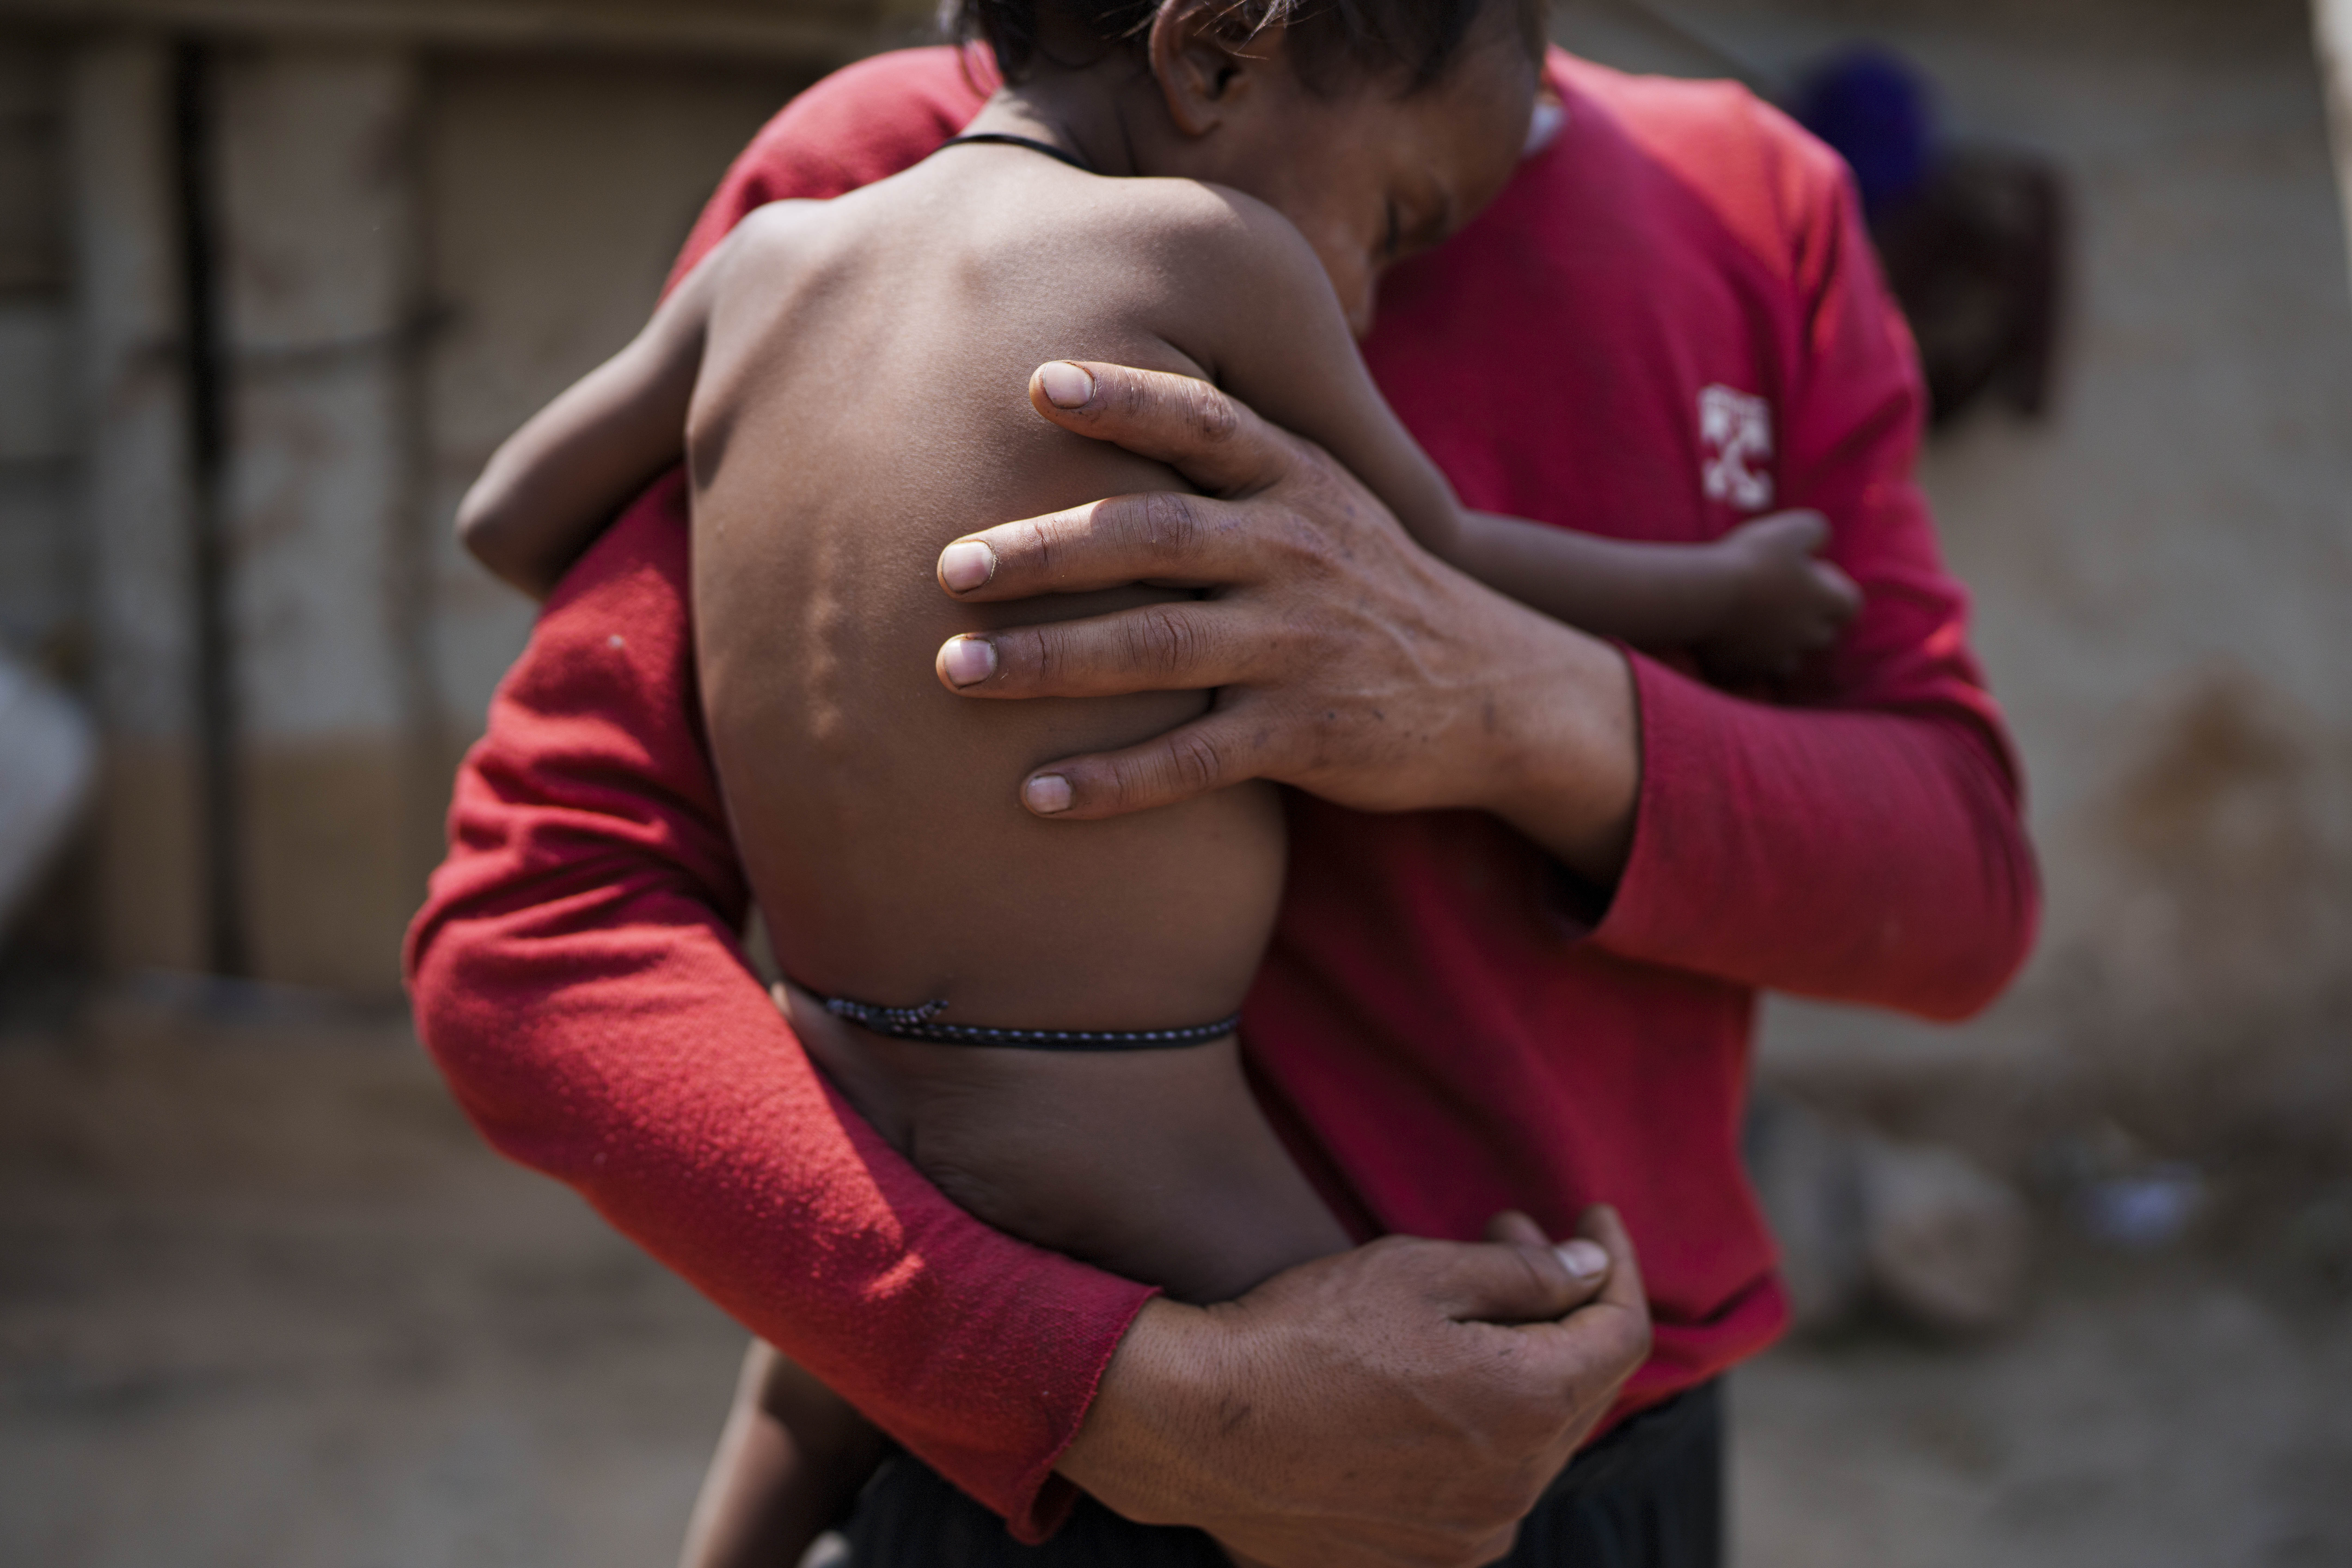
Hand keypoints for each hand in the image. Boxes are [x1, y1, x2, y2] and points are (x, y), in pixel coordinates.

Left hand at [932, 361, 1640, 882]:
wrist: (1499, 686)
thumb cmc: (1370, 583)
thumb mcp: (1325, 498)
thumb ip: (1230, 461)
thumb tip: (1092, 402)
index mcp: (1297, 482)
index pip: (1204, 423)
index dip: (1126, 398)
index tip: (1039, 383)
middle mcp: (1295, 552)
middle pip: (1155, 538)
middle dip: (1045, 550)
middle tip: (948, 567)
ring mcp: (1302, 646)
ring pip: (1157, 649)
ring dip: (1049, 663)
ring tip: (954, 672)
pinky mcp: (1309, 735)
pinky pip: (1192, 761)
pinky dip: (1111, 781)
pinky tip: (1034, 795)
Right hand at [1056, 1205, 1649, 1567]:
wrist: (1199, 1426)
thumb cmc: (1303, 1335)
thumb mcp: (1418, 1272)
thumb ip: (1523, 1274)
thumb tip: (1591, 1271)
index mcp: (1529, 1408)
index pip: (1621, 1333)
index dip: (1617, 1267)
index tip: (1594, 1222)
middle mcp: (1516, 1486)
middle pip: (1582, 1386)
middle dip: (1562, 1306)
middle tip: (1513, 1237)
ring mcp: (1470, 1531)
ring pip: (1535, 1438)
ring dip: (1522, 1364)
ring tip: (1466, 1305)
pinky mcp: (1422, 1553)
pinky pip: (1486, 1482)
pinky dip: (1483, 1424)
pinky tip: (1433, 1380)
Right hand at [1693, 510, 1861, 682]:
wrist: (1706, 595)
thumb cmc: (1753, 560)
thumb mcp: (1792, 529)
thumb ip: (1815, 530)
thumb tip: (1821, 538)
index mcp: (1823, 603)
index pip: (1850, 604)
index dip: (1836, 590)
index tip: (1813, 574)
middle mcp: (1805, 635)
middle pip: (1823, 635)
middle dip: (1812, 620)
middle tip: (1787, 598)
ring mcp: (1774, 656)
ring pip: (1790, 661)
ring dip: (1782, 646)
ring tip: (1762, 627)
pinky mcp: (1743, 667)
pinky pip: (1750, 670)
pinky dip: (1747, 659)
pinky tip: (1734, 642)